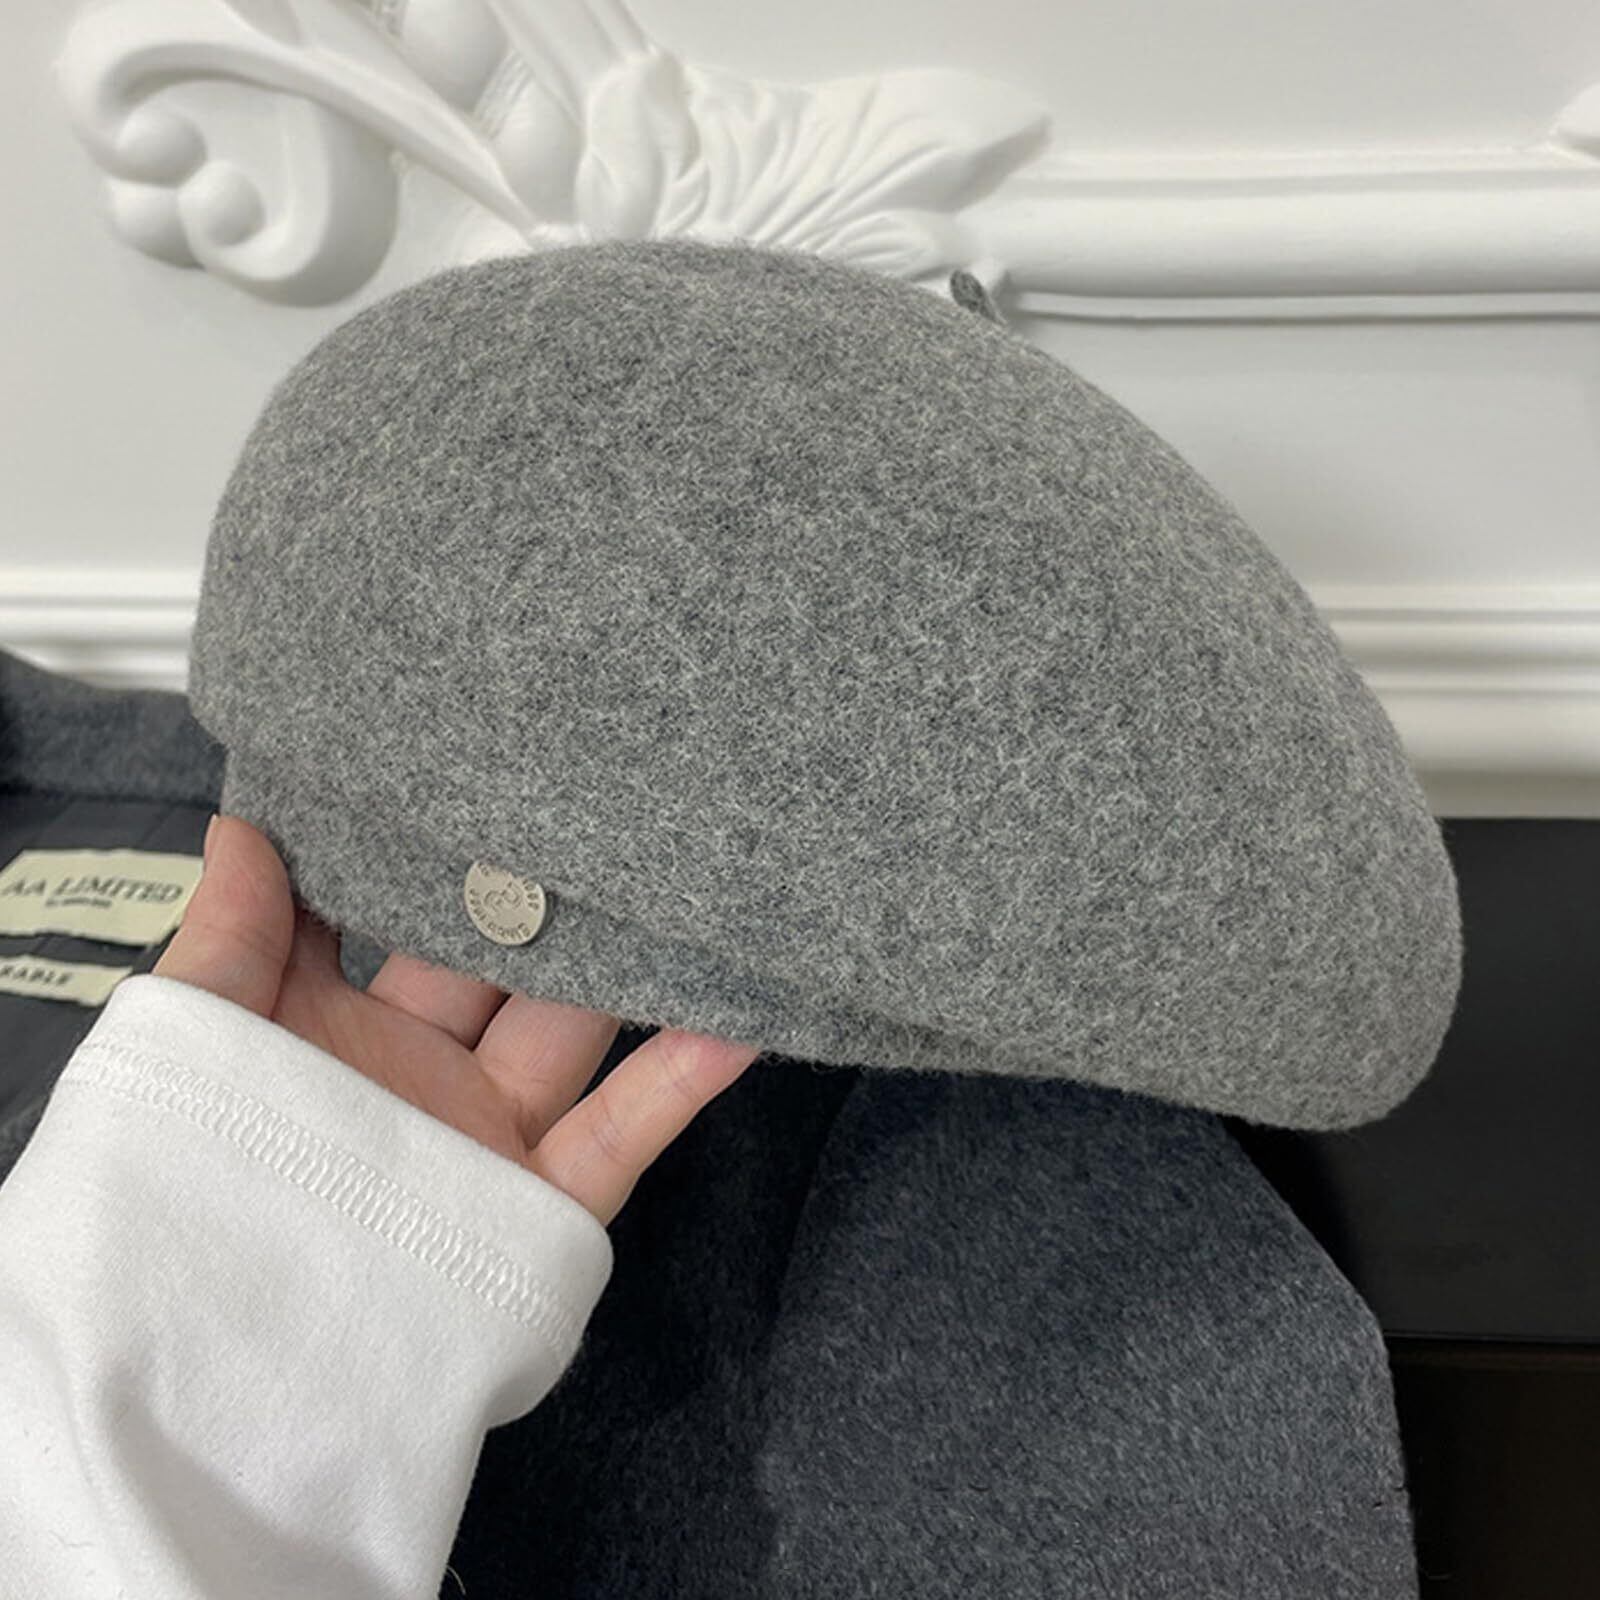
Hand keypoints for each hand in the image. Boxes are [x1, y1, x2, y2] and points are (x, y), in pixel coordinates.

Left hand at [153, 814, 758, 1223]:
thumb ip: (232, 933)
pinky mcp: (538, 1199)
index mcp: (338, 1024)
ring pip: (578, 1027)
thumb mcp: (194, 1036)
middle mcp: (423, 1067)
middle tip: (608, 805)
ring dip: (635, 963)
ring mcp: (487, 1129)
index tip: (486, 773)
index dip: (437, 851)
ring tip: (692, 883)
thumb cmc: (183, 1177)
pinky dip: (684, 1079)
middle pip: (505, 961)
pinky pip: (625, 1130)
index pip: (401, 917)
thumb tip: (242, 821)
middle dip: (550, 890)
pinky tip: (737, 1019)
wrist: (209, 1359)